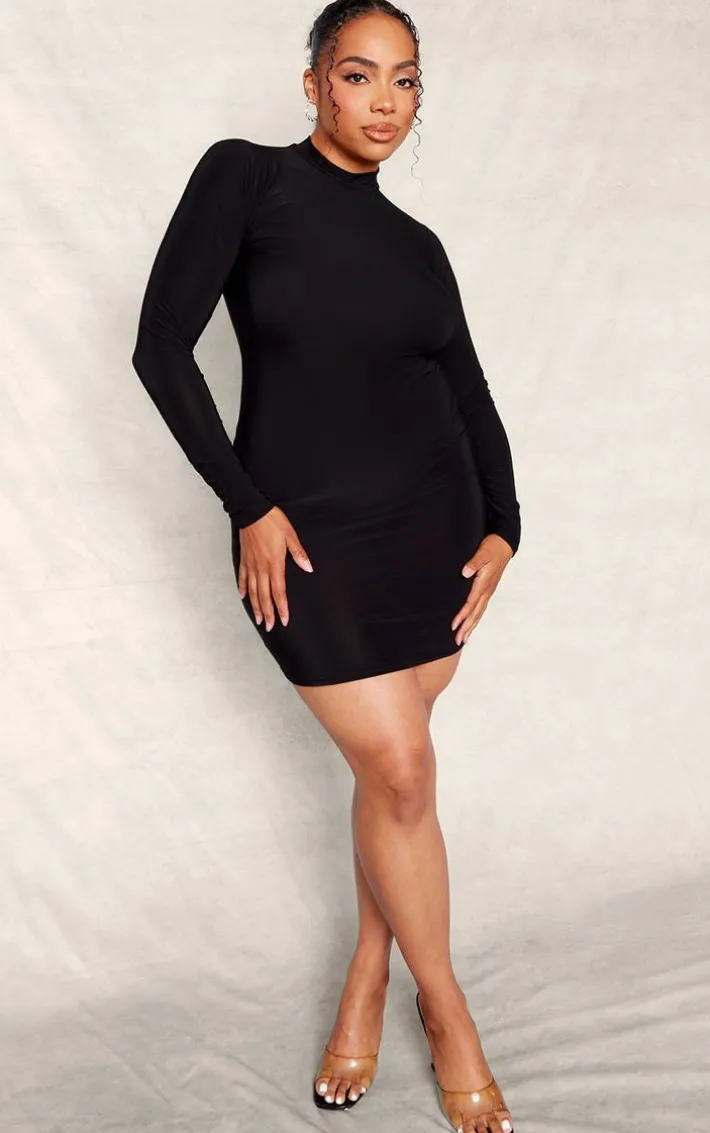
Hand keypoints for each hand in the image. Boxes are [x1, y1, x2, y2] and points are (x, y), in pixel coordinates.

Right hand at [237, 506, 313, 630]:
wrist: (252, 510)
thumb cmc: (272, 520)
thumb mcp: (290, 535)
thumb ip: (298, 553)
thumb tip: (308, 567)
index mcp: (275, 563)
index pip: (279, 591)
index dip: (281, 608)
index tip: (283, 620)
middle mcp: (261, 567)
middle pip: (264, 595)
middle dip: (268, 613)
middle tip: (269, 627)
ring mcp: (251, 564)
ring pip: (253, 590)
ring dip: (255, 606)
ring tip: (258, 619)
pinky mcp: (244, 558)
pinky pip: (243, 577)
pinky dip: (243, 588)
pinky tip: (244, 597)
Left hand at [451, 533, 513, 644]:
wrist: (504, 544)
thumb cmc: (492, 547)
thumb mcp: (483, 552)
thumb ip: (474, 562)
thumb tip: (465, 573)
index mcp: (484, 583)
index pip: (471, 603)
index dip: (462, 615)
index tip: (454, 626)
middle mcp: (487, 590)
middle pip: (475, 613)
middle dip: (466, 627)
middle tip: (458, 641)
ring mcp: (489, 591)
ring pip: (479, 613)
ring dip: (471, 626)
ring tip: (463, 639)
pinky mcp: (488, 590)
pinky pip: (481, 608)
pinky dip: (476, 618)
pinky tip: (471, 625)